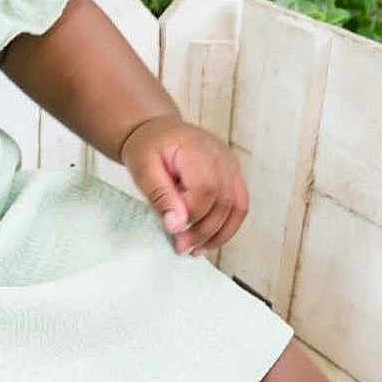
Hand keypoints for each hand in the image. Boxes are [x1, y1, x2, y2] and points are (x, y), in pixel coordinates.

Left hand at [119, 113, 248, 255]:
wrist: (158, 131)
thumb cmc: (148, 147)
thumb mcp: (142, 168)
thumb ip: (159, 195)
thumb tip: (176, 225)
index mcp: (197, 148)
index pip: (205, 188)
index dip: (192, 214)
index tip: (172, 231)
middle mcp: (221, 155)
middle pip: (223, 200)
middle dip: (203, 230)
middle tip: (180, 247)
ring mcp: (231, 165)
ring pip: (237, 206)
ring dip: (219, 234)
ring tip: (196, 251)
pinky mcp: (233, 175)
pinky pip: (239, 205)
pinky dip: (227, 227)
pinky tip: (208, 241)